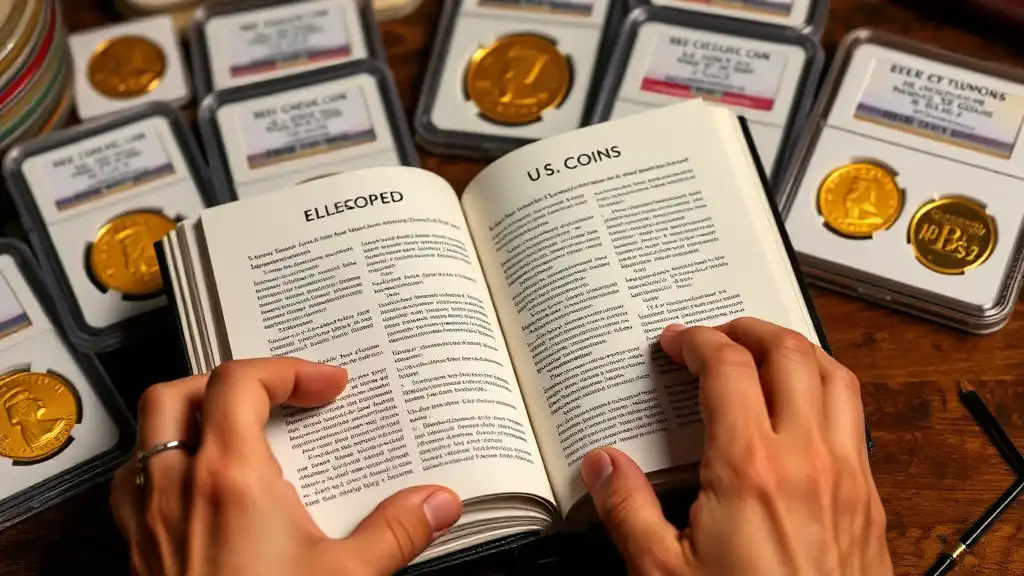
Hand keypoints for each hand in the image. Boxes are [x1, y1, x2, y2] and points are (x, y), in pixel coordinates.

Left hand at [110, 358, 461, 575]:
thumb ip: (396, 531)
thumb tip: (437, 502)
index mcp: (230, 477)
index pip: (242, 383)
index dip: (289, 371)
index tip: (327, 386)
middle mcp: (177, 486)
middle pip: (181, 392)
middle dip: (231, 381)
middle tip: (276, 397)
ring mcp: (148, 517)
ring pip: (147, 433)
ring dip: (188, 415)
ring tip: (232, 427)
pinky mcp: (137, 549)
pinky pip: (133, 482)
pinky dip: (162, 464)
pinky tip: (194, 485)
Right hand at [580, 317, 892, 575]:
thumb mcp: (663, 574)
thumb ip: (627, 510)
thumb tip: (602, 464)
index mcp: (749, 468)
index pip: (728, 366)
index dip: (696, 340)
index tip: (676, 343)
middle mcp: (807, 459)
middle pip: (790, 353)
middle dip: (749, 329)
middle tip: (719, 334)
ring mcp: (848, 476)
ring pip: (836, 377)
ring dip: (797, 350)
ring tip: (764, 353)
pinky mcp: (871, 501)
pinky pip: (855, 419)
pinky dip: (828, 391)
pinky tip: (803, 412)